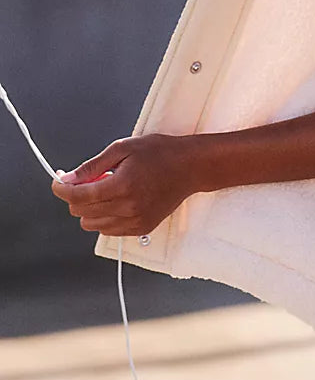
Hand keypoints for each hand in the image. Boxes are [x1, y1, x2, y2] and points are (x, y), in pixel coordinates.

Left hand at [50, 134, 198, 238]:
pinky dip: (106, 217)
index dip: (61, 189)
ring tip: (107, 190)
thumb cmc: (160, 153)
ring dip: (91, 209)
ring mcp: (135, 221)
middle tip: (90, 179)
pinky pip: (109, 230)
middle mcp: (128, 208)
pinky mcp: (142, 228)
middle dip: (77, 196)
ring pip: (92, 225)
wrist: (191, 167)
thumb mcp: (123, 148)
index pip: (77, 197)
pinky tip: (118, 200)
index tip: (58, 182)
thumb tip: (68, 179)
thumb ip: (92, 166)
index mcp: (121, 186)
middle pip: (81, 212)